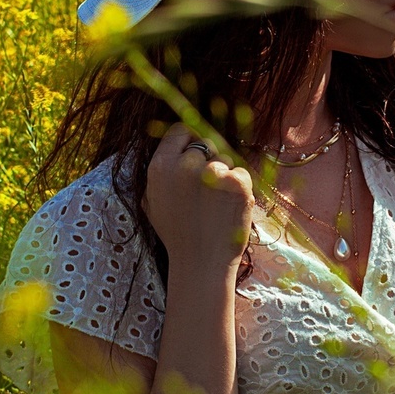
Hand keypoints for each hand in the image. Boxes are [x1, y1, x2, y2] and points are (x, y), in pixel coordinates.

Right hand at [143, 124, 253, 269]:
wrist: (200, 263)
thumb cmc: (177, 233)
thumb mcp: (152, 200)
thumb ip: (161, 170)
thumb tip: (174, 142)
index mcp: (160, 167)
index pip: (180, 130)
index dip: (190, 141)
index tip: (197, 154)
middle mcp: (184, 166)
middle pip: (205, 143)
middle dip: (209, 161)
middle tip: (207, 190)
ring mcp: (211, 173)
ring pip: (225, 158)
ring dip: (225, 177)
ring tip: (215, 206)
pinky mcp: (236, 183)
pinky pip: (241, 172)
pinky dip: (240, 188)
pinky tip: (228, 209)